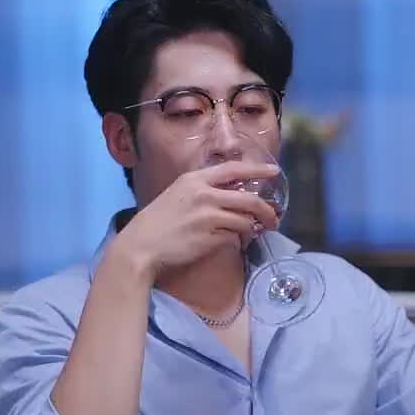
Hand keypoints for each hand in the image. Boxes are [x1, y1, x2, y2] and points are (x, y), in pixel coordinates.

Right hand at [113, 162, 279, 280]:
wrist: (140, 246)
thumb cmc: (157, 223)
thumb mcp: (178, 195)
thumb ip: (203, 191)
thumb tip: (232, 195)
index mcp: (195, 180)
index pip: (234, 169)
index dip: (257, 170)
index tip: (274, 171)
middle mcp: (204, 194)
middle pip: (249, 199)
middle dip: (267, 211)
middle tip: (274, 219)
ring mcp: (208, 216)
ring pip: (245, 220)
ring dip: (253, 229)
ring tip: (254, 234)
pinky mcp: (210, 237)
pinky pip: (236, 238)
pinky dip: (239, 241)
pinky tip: (236, 243)